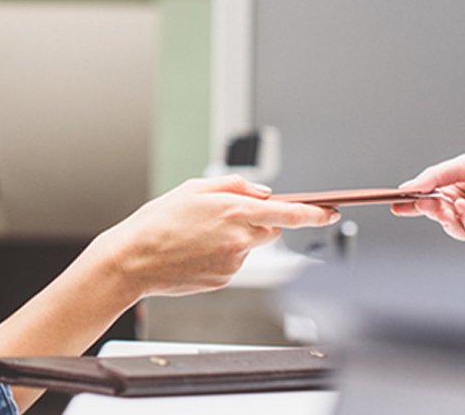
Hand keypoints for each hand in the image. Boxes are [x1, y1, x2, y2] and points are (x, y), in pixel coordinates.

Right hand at [93, 175, 339, 298]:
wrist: (133, 259)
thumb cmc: (158, 222)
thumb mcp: (193, 188)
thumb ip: (234, 185)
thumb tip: (262, 192)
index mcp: (235, 211)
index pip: (290, 213)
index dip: (315, 213)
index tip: (331, 211)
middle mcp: (240, 239)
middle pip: (270, 229)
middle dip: (258, 222)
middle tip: (223, 219)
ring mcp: (234, 262)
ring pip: (249, 247)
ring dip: (234, 239)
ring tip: (197, 237)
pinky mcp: (225, 279)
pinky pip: (234, 263)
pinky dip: (221, 256)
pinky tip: (195, 252)